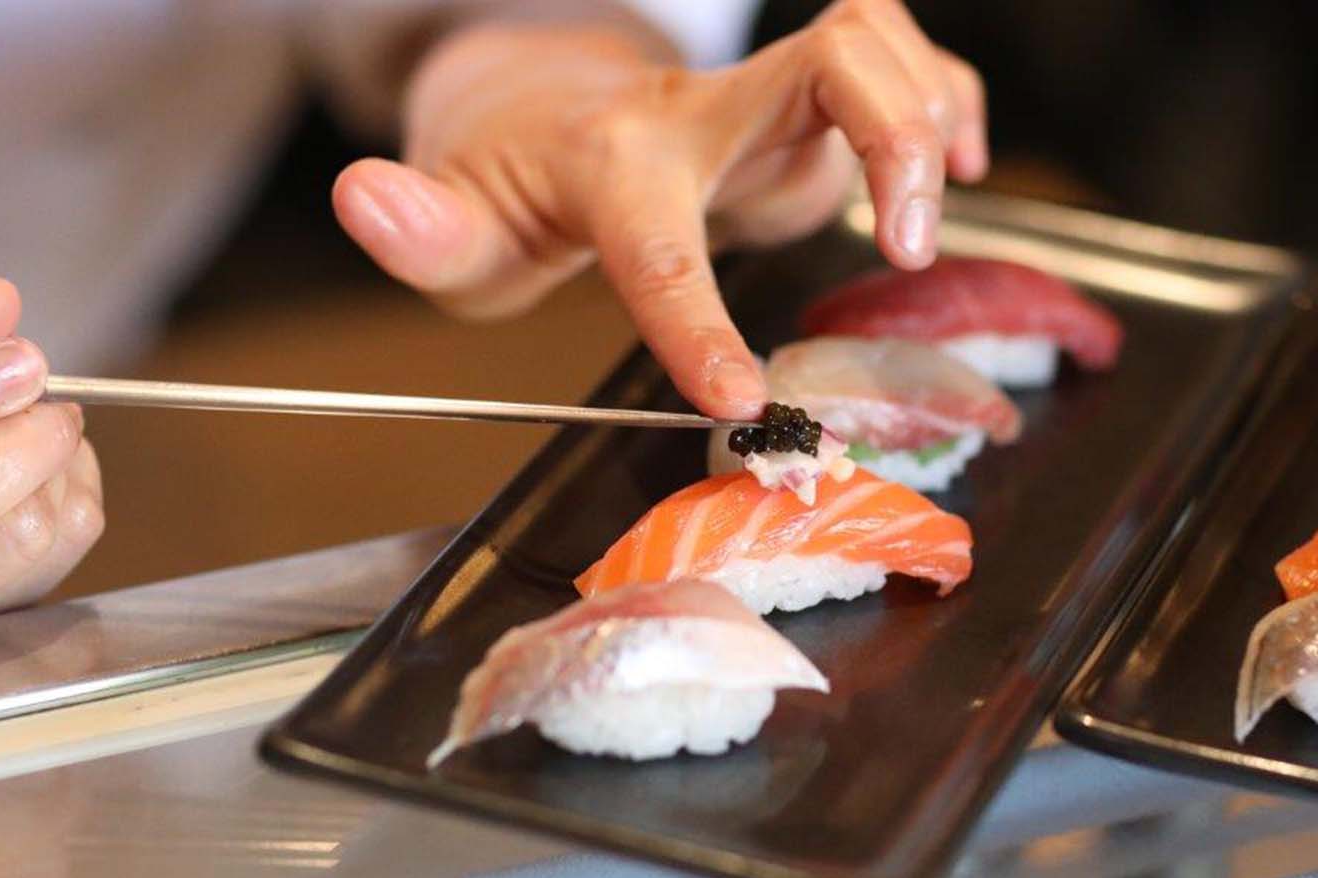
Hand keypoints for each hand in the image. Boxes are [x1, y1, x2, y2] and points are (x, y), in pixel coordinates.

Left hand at [334, 0, 986, 418]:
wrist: (549, 106)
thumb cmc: (517, 183)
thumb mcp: (459, 231)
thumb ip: (424, 230)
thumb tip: (363, 196)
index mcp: (613, 164)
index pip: (657, 238)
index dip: (696, 319)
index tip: (742, 399)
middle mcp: (702, 111)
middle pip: (825, 56)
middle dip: (889, 132)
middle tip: (907, 239)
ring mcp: (764, 96)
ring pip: (875, 38)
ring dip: (929, 114)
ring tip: (928, 218)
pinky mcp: (809, 101)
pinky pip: (905, 64)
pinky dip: (949, 106)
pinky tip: (954, 171)